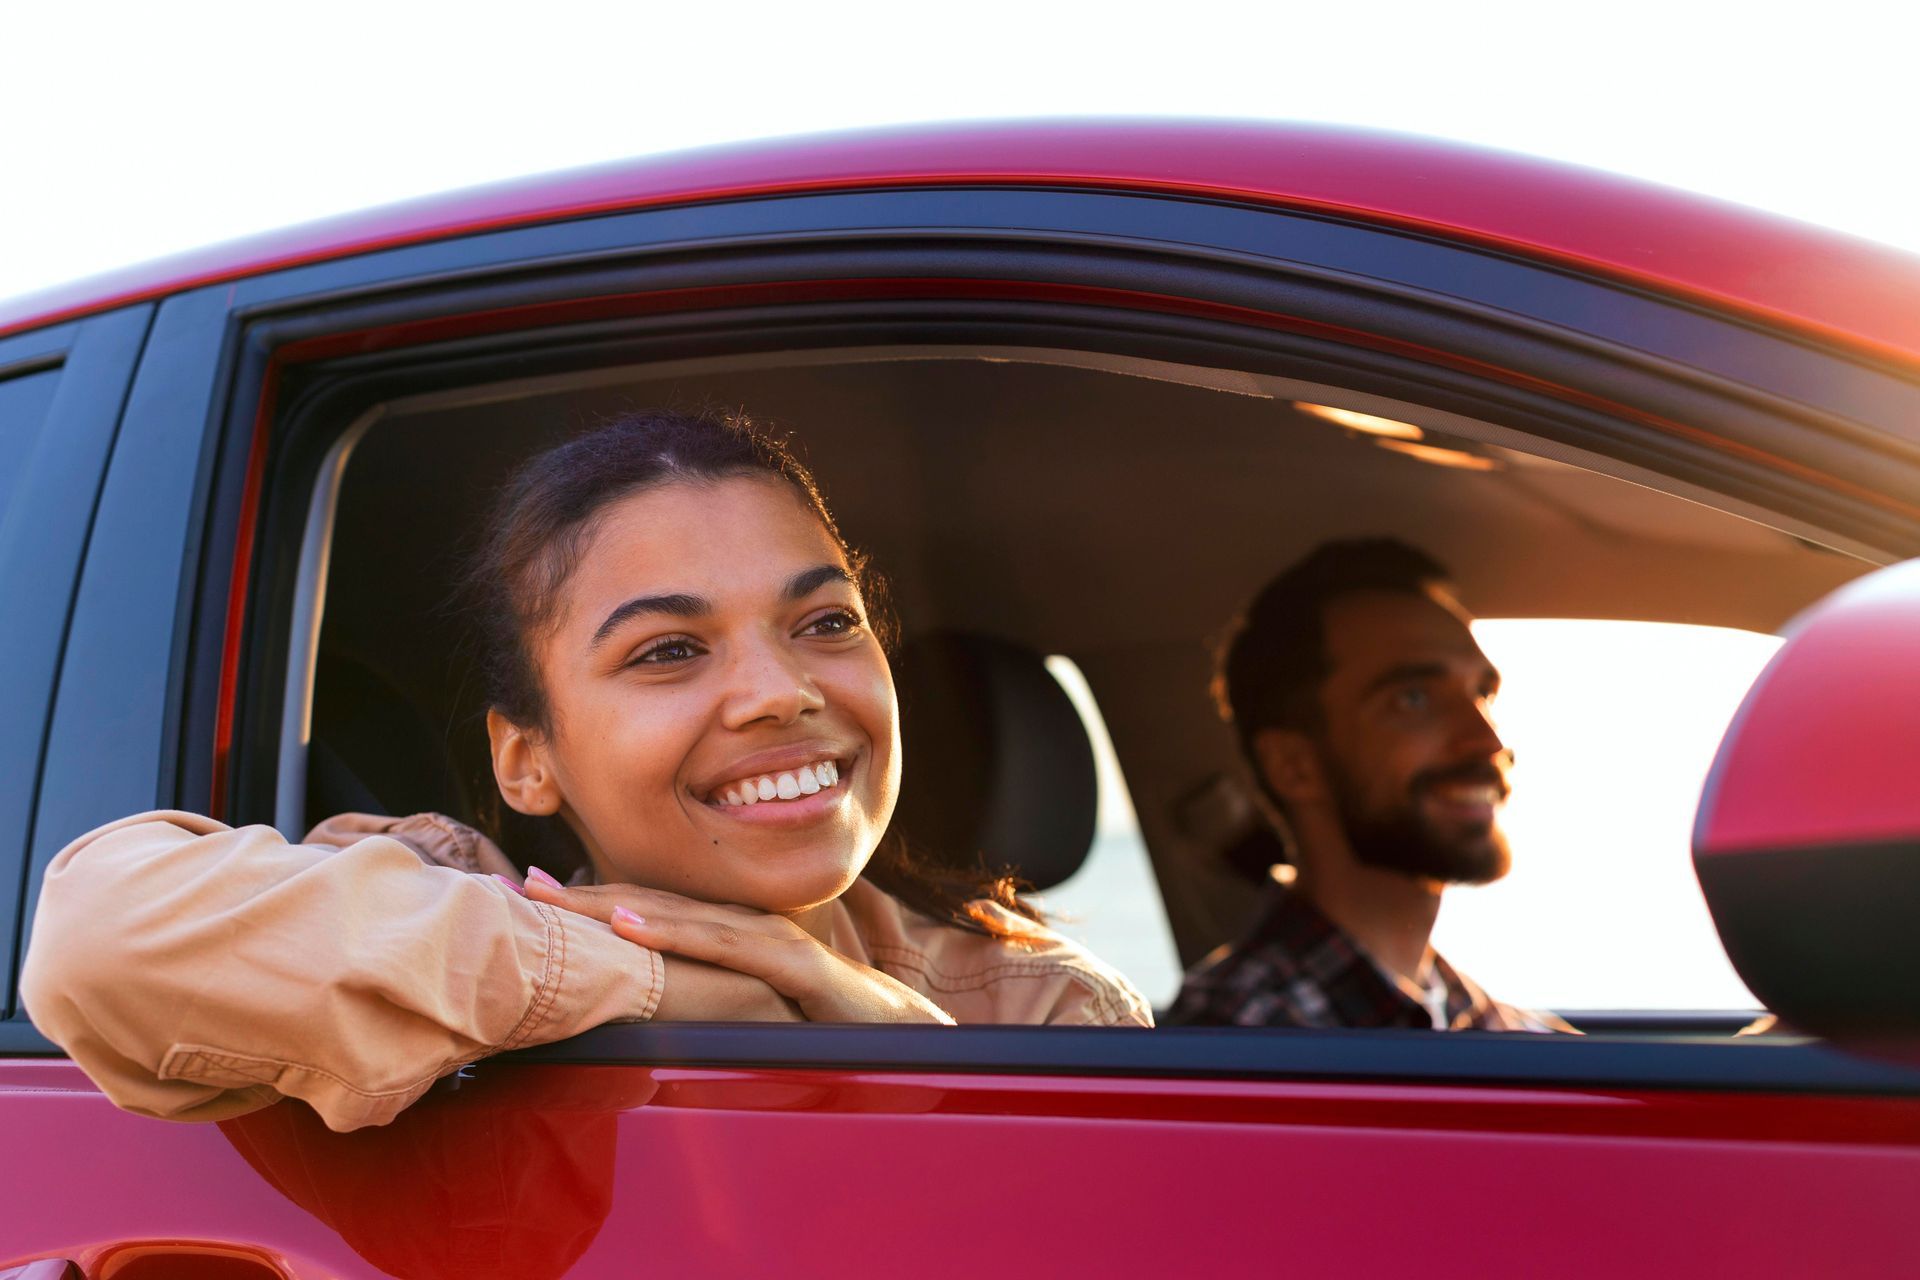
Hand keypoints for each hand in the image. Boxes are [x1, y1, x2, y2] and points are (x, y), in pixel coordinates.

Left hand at [521, 870, 954, 1024]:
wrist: (907, 1033)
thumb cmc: (830, 1024)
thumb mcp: (756, 1011)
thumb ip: (715, 996)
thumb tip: (663, 1007)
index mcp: (731, 939)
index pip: (652, 914)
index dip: (593, 901)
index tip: (534, 892)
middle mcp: (745, 931)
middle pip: (652, 907)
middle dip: (584, 896)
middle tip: (520, 883)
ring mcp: (769, 945)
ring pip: (680, 919)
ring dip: (614, 905)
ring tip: (556, 897)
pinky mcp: (794, 969)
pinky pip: (725, 949)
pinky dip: (675, 935)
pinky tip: (631, 927)